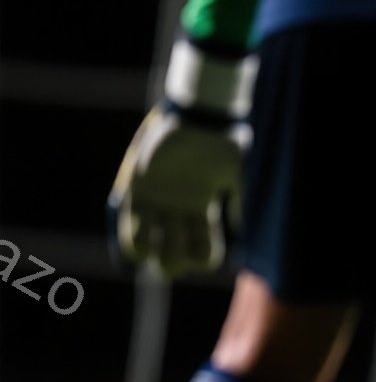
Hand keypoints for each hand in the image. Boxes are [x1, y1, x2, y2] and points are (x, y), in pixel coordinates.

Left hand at [107, 39, 252, 278]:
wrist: (198, 118)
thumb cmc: (222, 145)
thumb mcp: (238, 175)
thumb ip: (240, 202)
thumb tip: (241, 231)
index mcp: (204, 207)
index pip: (204, 245)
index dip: (205, 257)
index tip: (205, 258)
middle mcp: (180, 207)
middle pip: (176, 249)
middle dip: (176, 261)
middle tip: (175, 262)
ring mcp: (158, 199)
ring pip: (152, 239)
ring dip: (155, 252)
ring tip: (156, 255)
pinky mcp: (137, 188)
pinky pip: (130, 220)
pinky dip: (133, 237)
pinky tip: (139, 248)